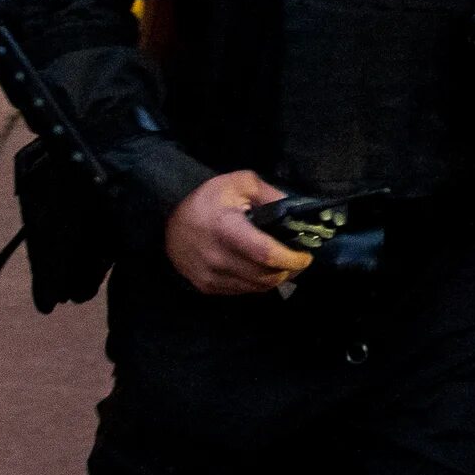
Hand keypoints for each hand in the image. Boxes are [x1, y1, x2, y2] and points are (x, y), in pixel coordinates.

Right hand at [165, 171, 311, 295]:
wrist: (168, 219)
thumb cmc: (207, 199)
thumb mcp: (239, 183)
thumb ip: (270, 195)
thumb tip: (297, 211)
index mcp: (227, 229)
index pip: (267, 254)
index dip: (292, 258)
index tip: (306, 254)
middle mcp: (218, 258)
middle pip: (266, 276)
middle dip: (289, 270)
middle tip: (298, 259)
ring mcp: (211, 276)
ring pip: (257, 288)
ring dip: (275, 278)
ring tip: (283, 264)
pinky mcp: (207, 287)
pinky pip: (242, 291)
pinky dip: (257, 283)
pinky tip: (260, 269)